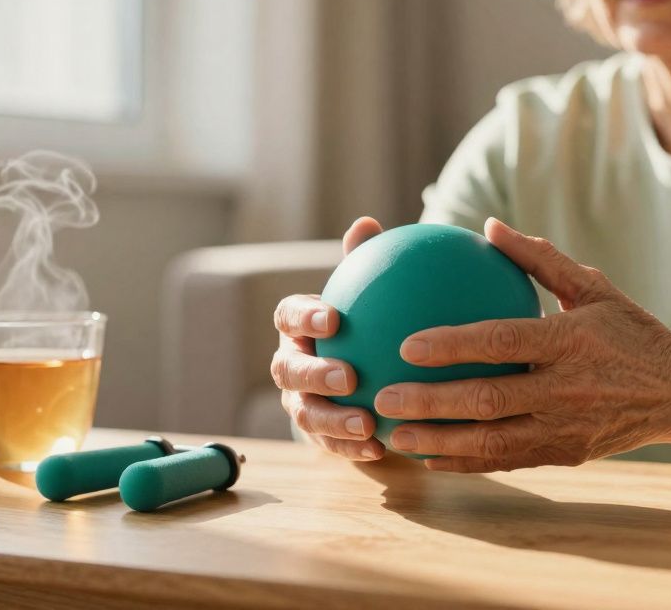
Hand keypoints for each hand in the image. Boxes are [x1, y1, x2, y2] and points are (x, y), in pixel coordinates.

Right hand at [272, 216, 386, 460]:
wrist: (366, 371)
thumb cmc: (368, 322)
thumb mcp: (370, 294)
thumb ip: (365, 263)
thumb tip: (368, 222)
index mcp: (298, 327)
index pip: (289, 316)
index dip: (305, 317)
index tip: (333, 317)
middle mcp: (291, 364)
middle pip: (289, 370)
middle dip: (314, 374)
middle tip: (348, 376)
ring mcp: (299, 402)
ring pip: (304, 413)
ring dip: (333, 419)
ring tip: (366, 422)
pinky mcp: (317, 435)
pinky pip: (329, 444)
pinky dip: (352, 447)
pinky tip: (382, 447)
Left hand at [373, 217, 670, 472]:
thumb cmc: (628, 330)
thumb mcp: (594, 287)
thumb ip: (539, 259)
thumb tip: (487, 225)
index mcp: (573, 341)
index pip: (503, 342)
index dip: (454, 345)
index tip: (408, 345)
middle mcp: (569, 388)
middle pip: (489, 399)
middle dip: (431, 403)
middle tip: (383, 399)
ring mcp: (567, 427)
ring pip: (492, 440)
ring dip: (438, 442)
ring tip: (394, 438)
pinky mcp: (566, 455)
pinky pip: (507, 461)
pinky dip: (466, 462)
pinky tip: (430, 459)